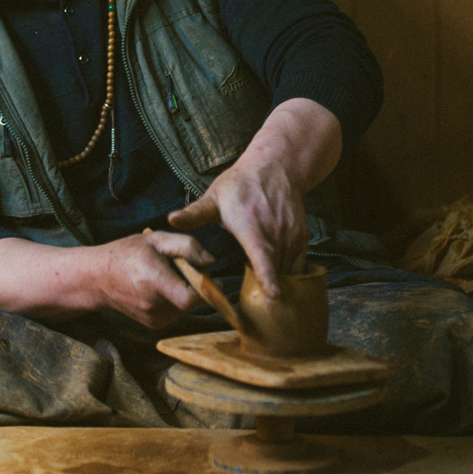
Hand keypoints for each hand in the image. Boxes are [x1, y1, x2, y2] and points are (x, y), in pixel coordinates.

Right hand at [0, 231, 213, 325]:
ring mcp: (154, 319)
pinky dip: (177, 299)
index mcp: (154, 281)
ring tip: (168, 275)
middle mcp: (155, 305)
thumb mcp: (156, 239)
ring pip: (187, 307)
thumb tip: (211, 261)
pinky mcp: (155, 325)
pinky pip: (177, 312)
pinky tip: (162, 286)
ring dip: (186, 291)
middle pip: (193, 300)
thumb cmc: (127, 253)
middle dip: (195, 283)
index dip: (206, 287)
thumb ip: (186, 245)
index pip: (192, 298)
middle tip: (183, 266)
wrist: (97, 278)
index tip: (206, 273)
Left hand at [166, 98, 341, 297]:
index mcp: (252, 227)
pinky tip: (275, 277)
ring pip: (288, 270)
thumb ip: (194, 214)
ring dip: (278, 282)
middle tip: (253, 306)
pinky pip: (299, 264)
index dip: (268, 277)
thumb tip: (171, 219)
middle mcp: (275, 233)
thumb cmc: (240, 184)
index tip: (274, 296)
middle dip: (266, 290)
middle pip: (276, 271)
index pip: (263, 256)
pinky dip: (289, 274)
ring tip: (261, 292)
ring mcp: (291, 235)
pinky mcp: (302, 237)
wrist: (275, 167)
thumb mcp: (214, 197)